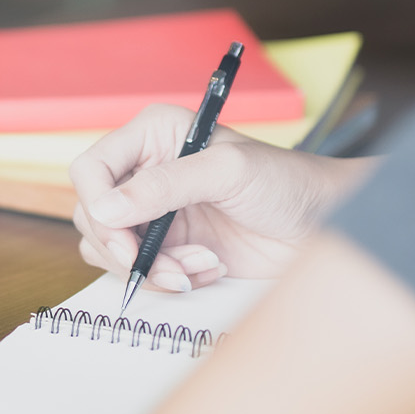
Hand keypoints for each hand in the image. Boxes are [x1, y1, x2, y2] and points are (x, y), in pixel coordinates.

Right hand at [67, 104, 374, 292]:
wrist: (323, 225)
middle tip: (166, 266)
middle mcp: (145, 171)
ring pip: (111, 249)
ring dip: (153, 267)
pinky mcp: (169, 246)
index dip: (97, 204)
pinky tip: (209, 267)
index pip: (91, 169)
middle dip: (127, 248)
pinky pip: (142, 271)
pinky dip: (170, 278)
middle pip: (94, 216)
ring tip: (200, 264)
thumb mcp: (228, 173)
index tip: (123, 235)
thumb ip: (165, 186)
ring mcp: (155, 212)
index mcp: (153, 135)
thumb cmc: (286, 182)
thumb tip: (104, 209)